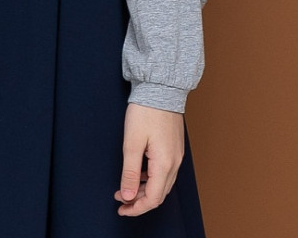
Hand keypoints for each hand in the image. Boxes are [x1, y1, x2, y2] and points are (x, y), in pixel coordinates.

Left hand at [114, 102, 184, 216]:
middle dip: (139, 200)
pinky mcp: (174, 147)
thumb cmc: (146, 111)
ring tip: (126, 186)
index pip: (152, 198)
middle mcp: (174, 163)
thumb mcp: (132, 142)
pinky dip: (151, 178)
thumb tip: (127, 196)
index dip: (136, 208)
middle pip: (159, 194)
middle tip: (120, 199)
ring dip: (144, 189)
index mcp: (165, 164)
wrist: (161, 88)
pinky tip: (139, 172)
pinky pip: (165, 171)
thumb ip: (130, 171)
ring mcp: (176, 155)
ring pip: (162, 184)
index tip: (121, 208)